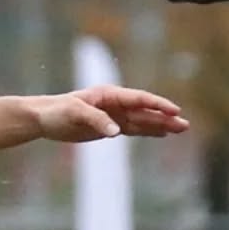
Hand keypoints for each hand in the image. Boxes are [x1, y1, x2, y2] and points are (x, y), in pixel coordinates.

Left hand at [33, 86, 188, 142]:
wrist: (43, 118)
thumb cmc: (57, 111)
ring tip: (181, 130)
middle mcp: (115, 104)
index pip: (139, 99)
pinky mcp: (109, 127)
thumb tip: (116, 133)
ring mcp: (113, 116)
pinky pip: (133, 130)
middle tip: (185, 125)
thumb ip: (97, 121)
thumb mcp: (74, 113)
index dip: (158, 105)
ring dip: (161, 125)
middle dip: (166, 118)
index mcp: (109, 95)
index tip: (174, 111)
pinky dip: (148, 132)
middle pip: (145, 111)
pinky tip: (162, 134)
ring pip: (142, 121)